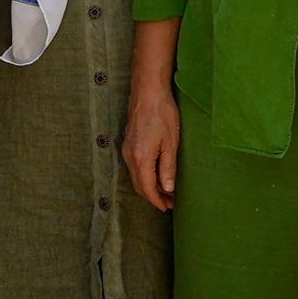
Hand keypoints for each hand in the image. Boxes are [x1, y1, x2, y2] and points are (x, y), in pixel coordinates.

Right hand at [122, 72, 180, 211]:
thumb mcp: (171, 142)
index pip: (147, 188)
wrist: (148, 91)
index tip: (168, 207)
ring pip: (136, 176)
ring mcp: (126, 149)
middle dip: (153, 196)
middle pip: (139, 185)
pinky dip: (145, 175)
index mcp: (140, 158)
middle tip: (169, 202)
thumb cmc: (162, 113)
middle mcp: (129, 156)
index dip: (157, 201)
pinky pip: (134, 166)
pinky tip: (156, 174)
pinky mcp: (128, 143)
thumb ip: (168, 167)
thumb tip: (167, 189)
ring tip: (165, 191)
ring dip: (149, 186)